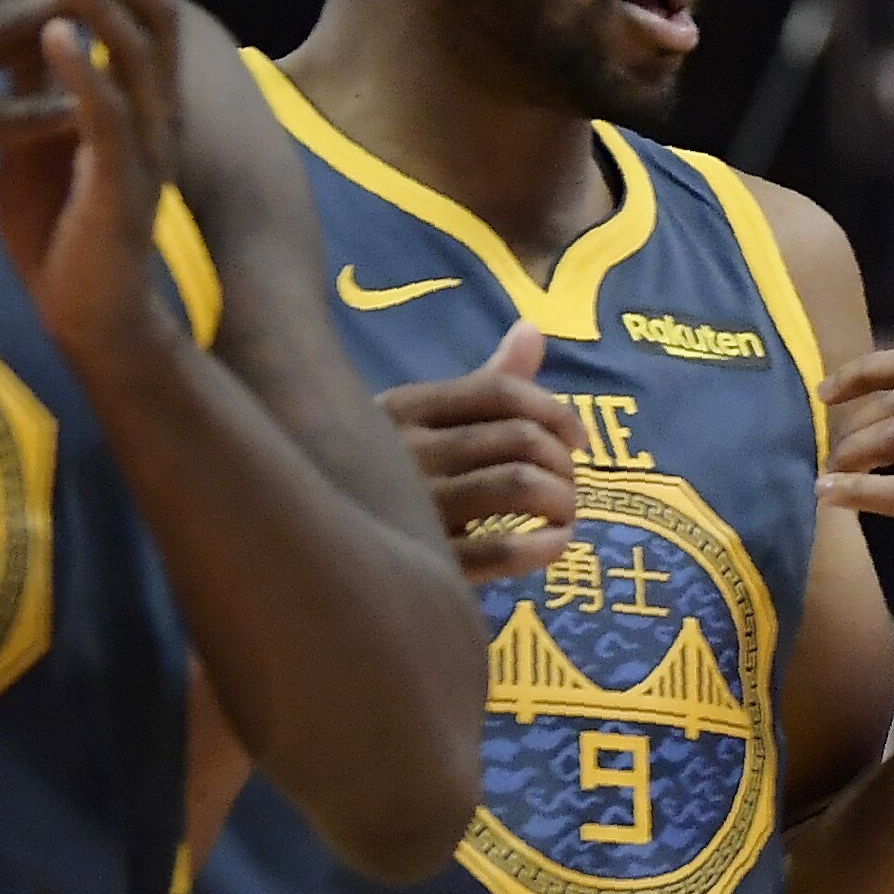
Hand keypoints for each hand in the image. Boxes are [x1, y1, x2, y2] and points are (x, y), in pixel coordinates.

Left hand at [0, 0, 194, 361]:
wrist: (88, 319)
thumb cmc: (64, 231)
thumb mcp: (42, 138)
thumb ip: (41, 83)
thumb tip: (27, 19)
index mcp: (142, 103)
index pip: (148, 14)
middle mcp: (158, 117)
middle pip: (154, 20)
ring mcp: (145, 151)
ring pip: (135, 59)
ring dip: (101, 0)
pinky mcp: (121, 188)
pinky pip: (104, 120)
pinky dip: (81, 71)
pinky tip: (54, 33)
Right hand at [376, 320, 586, 582]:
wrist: (314, 547)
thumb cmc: (383, 476)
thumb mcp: (423, 421)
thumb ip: (485, 380)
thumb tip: (532, 330)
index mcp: (404, 408)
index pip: (500, 392)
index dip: (555, 411)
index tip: (580, 439)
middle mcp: (406, 452)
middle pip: (518, 438)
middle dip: (562, 461)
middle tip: (570, 483)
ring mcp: (412, 510)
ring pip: (518, 485)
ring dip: (561, 498)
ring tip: (564, 513)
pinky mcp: (423, 563)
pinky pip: (501, 551)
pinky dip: (544, 545)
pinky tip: (556, 543)